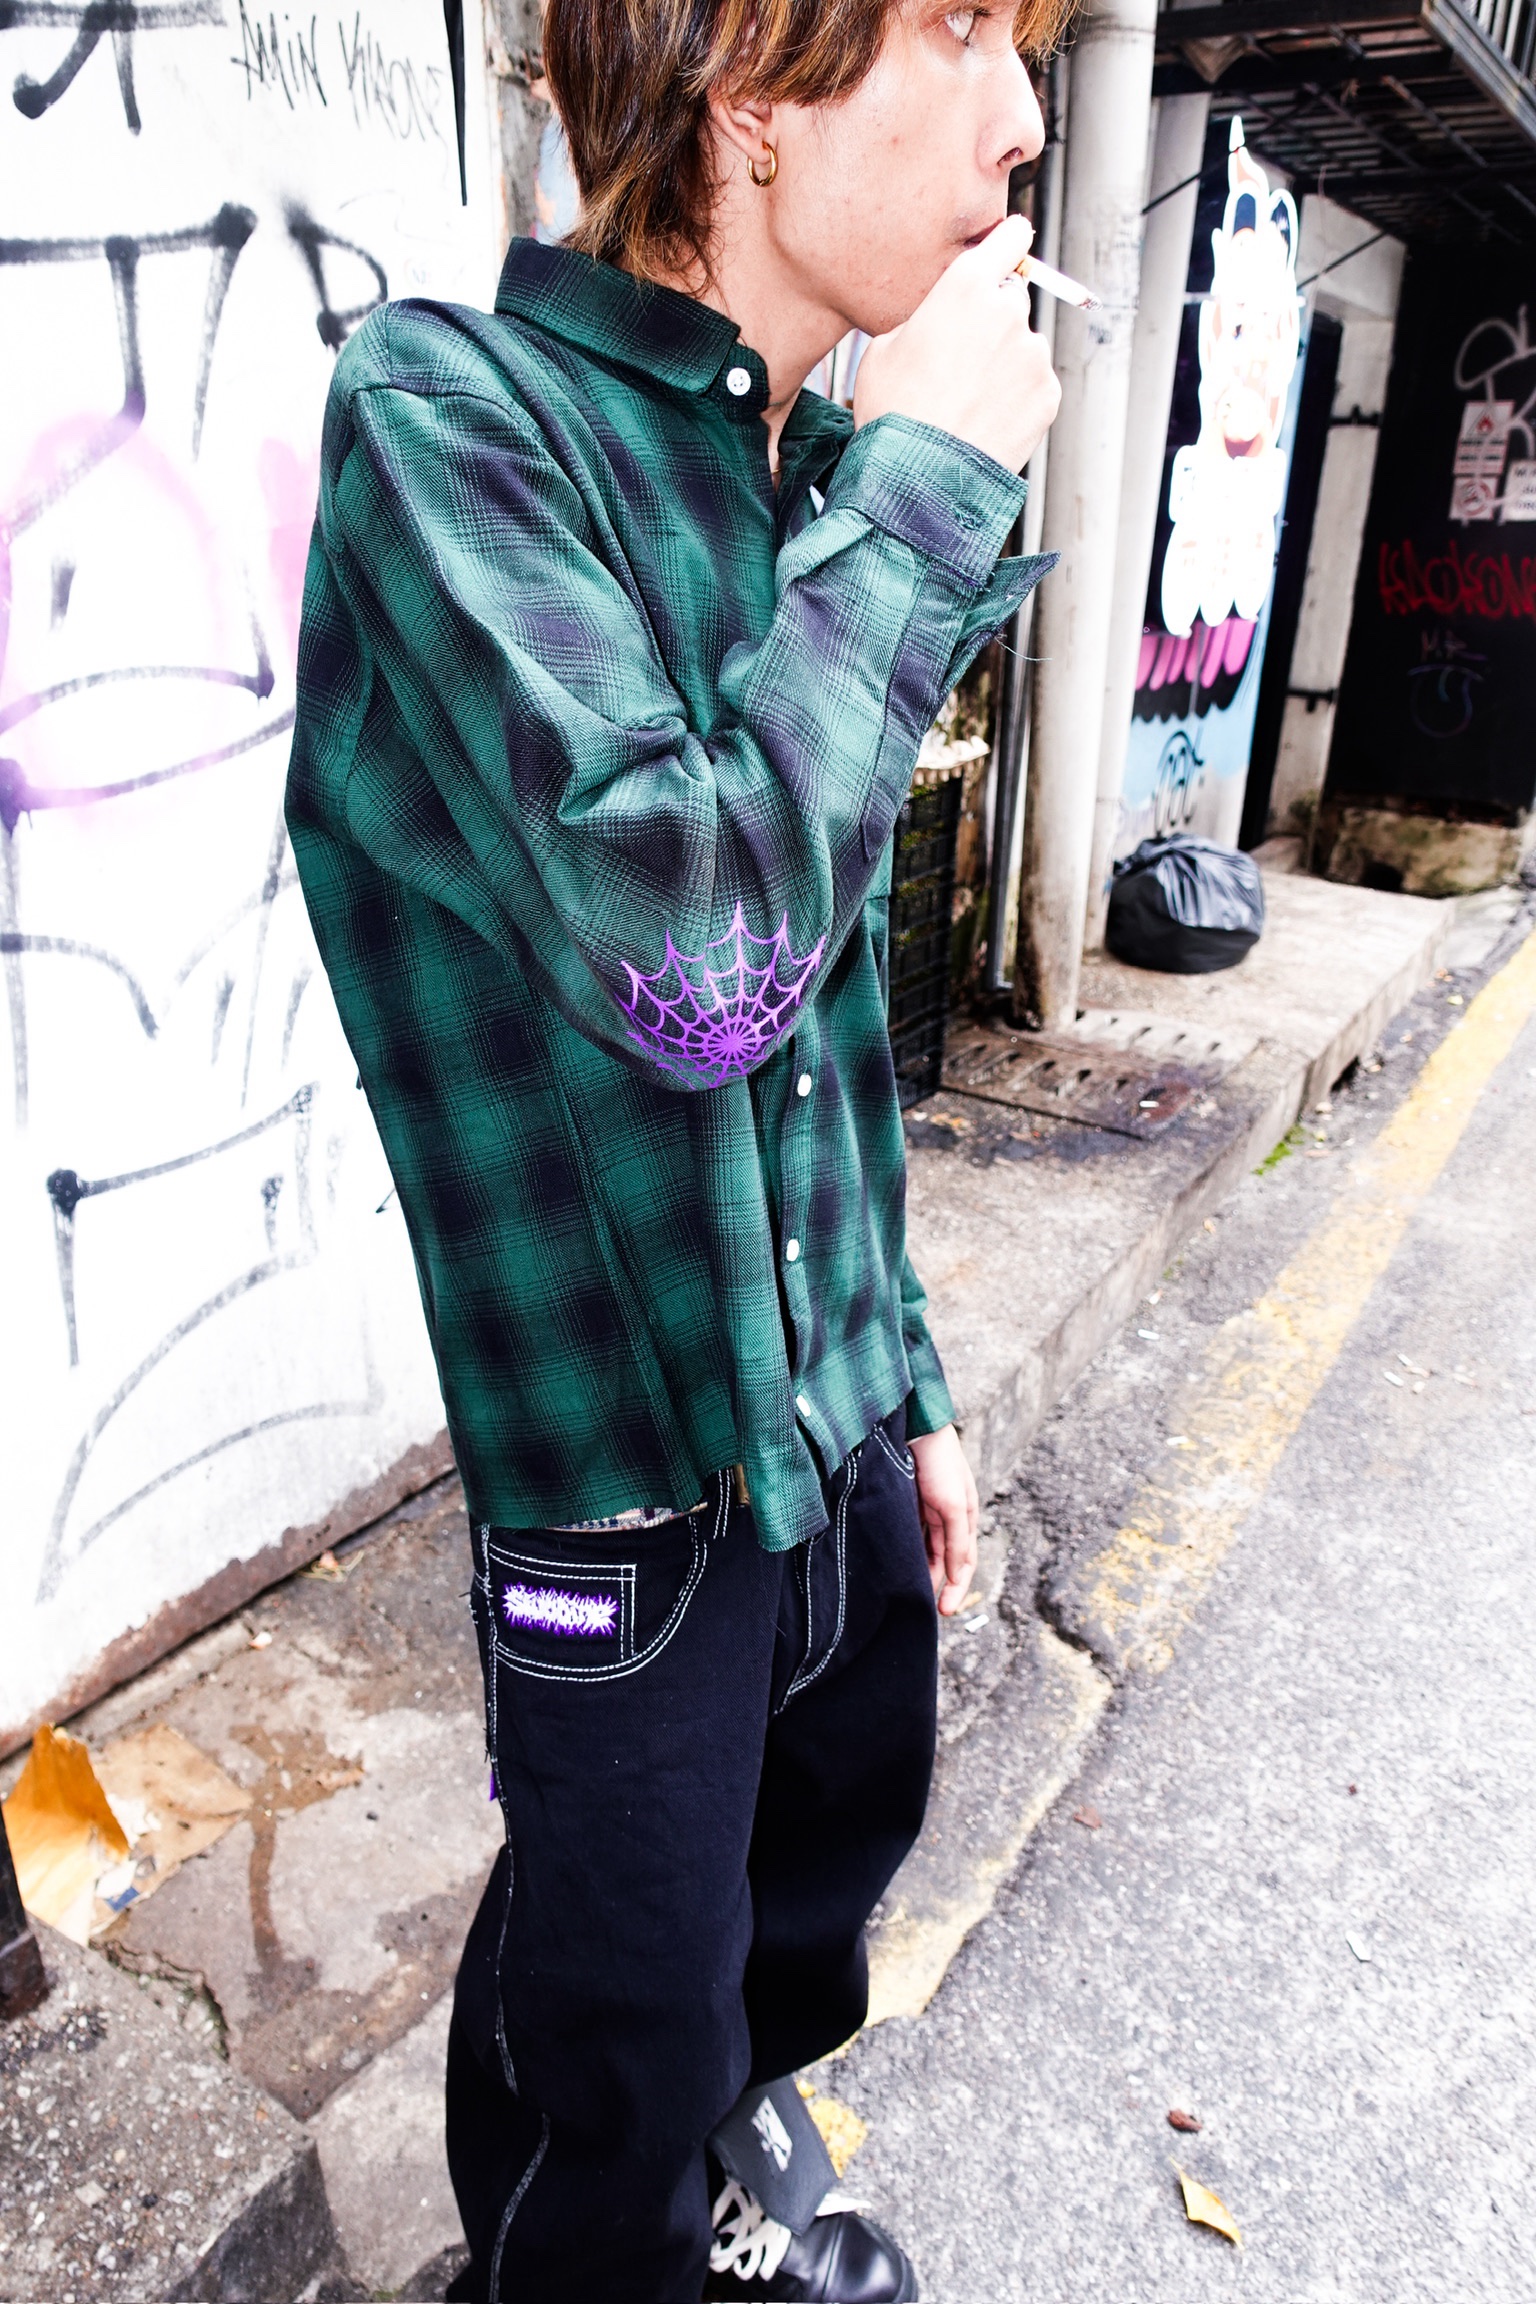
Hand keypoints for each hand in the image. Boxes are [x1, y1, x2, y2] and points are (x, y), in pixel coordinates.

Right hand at [852, 214, 1060, 474]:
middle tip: (960, 362)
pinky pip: (1035, 385)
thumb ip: (925, 317)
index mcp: (966, 286)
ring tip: (968, 402)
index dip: (1007, 242)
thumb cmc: (893, 414)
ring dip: (1005, 364)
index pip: (1010, 237)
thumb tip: (942, 320)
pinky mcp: (1048, 394)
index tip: (1008, 247)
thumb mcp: (885, 348)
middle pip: (1011, 298)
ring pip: (1023, 347)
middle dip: (992, 321)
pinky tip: (984, 420)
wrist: (919, 481)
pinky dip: (1017, 399)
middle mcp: (1008, 310)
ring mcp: (1033, 354)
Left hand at [909, 1424, 978, 1616]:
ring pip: (927, 1550)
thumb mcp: (953, 1506)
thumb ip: (956, 1542)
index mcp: (966, 1517)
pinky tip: (898, 1564)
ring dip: (922, 1570)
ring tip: (908, 1593)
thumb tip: (957, 1575)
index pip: (964, 1563)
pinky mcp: (908, 1502)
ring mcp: (928, 1509)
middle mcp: (948, 1516)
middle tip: (923, 1609)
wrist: (915, 1427)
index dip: (957, 1589)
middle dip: (937, 1584)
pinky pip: (911, 1534)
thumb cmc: (941, 1463)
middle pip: (945, 1560)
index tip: (944, 1611)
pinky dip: (908, 1552)